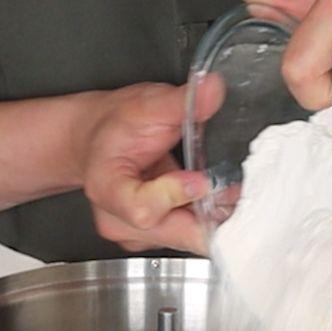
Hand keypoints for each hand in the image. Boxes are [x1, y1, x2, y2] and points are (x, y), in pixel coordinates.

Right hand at [81, 80, 222, 252]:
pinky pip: (190, 238)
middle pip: (176, 234)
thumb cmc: (116, 126)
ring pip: (189, 240)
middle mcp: (118, 222)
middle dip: (209, 212)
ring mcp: (137, 236)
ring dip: (212, 216)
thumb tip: (213, 90)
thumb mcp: (148, 105)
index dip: (178, 195)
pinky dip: (207, 219)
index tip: (201, 177)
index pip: (144, 210)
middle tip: (231, 185)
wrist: (100, 140)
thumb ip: (182, 102)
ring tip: (220, 185)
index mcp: (107, 189)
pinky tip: (210, 196)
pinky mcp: (155, 239)